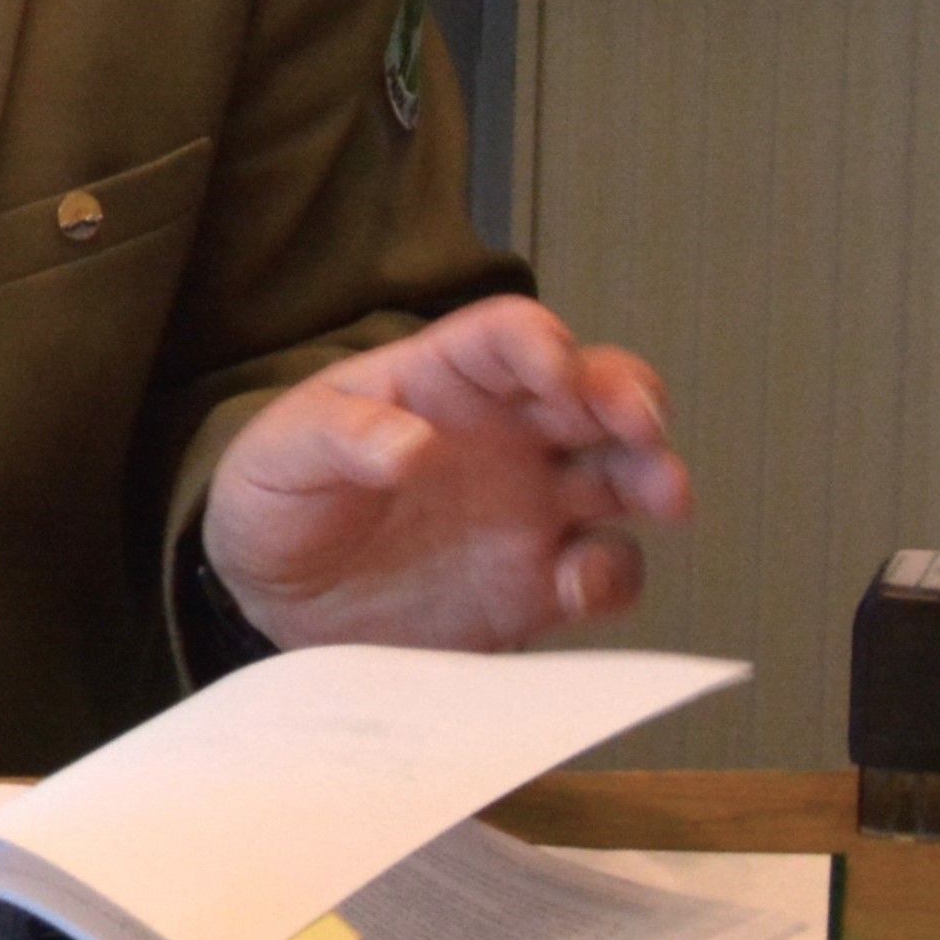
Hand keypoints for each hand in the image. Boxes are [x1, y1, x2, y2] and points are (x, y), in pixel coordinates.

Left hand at [206, 298, 688, 652]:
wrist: (277, 602)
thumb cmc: (278, 501)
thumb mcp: (280, 455)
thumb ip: (336, 438)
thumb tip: (409, 445)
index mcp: (442, 384)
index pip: (508, 337)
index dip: (541, 341)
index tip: (554, 367)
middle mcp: (505, 436)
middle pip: (595, 393)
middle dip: (631, 397)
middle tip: (640, 422)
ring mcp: (532, 508)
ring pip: (624, 476)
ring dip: (654, 478)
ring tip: (663, 495)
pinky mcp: (541, 583)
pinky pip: (605, 571)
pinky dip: (611, 577)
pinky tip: (579, 585)